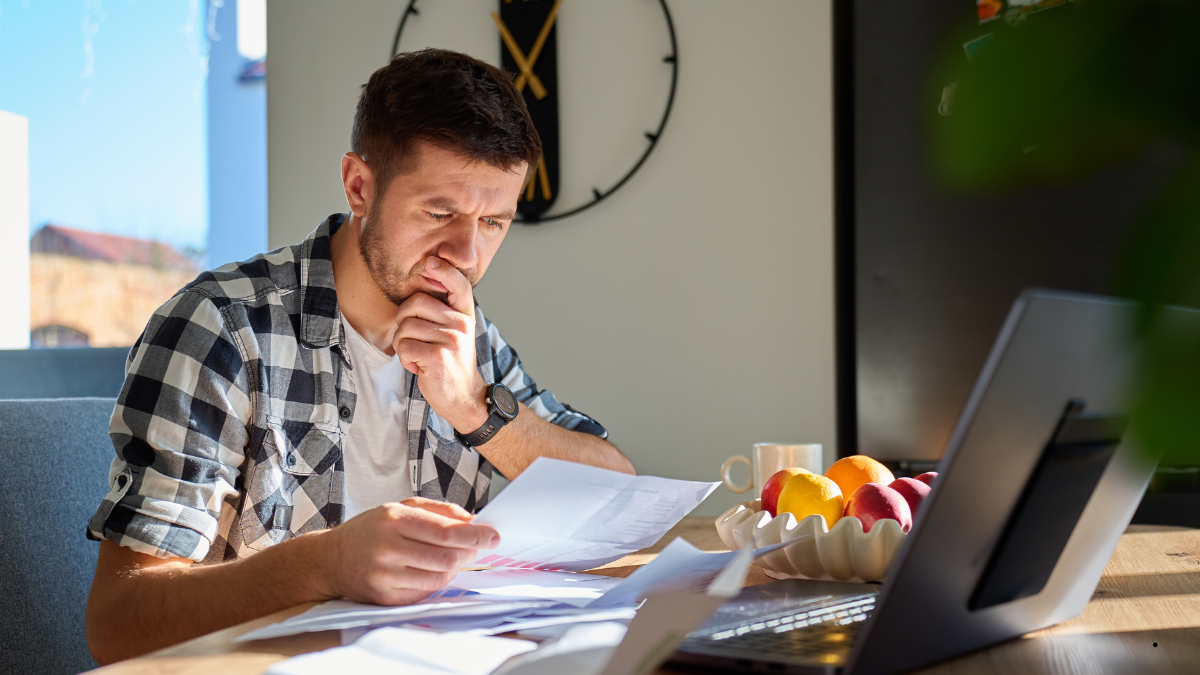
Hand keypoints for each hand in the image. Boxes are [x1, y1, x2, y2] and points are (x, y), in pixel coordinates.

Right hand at [322, 497, 499, 605]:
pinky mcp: (386, 597)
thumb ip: (438, 510)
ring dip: (455, 567)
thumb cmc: (370, 530)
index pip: (445, 531)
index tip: (492, 535)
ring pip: (440, 577)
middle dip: (469, 552)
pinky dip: (437, 580)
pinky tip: (431, 570)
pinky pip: (426, 592)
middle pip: (447, 556)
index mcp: (393, 520)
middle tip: (475, 547)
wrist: (331, 559)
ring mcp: (385, 576)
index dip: (474, 535)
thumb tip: (472, 519)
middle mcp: (388, 548)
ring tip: (451, 556)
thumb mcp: (399, 507)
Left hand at [393, 256, 488, 432]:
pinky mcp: (438, 356)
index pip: (458, 285)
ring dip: (403, 345)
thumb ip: (442, 311)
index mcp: (464, 315)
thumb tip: (423, 284)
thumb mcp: (454, 332)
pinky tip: (418, 367)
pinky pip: (404, 347)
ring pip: (404, 328)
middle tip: (414, 340)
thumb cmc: (451, 362)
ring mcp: (451, 339)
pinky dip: (404, 359)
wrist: (463, 396)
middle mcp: (461, 324)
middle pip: (414, 304)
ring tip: (419, 356)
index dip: (445, 271)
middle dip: (403, 322)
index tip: (432, 261)